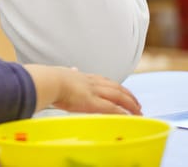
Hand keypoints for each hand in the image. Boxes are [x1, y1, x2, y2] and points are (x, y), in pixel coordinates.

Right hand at [23, 64, 141, 115]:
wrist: (48, 81)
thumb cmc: (49, 80)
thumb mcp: (61, 73)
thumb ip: (69, 73)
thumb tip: (71, 69)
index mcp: (83, 77)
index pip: (103, 80)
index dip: (114, 86)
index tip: (121, 91)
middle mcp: (92, 83)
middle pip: (116, 87)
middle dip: (128, 95)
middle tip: (137, 103)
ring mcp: (94, 92)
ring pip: (119, 97)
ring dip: (130, 104)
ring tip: (139, 111)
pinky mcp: (94, 103)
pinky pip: (113, 108)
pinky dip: (123, 113)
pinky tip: (130, 117)